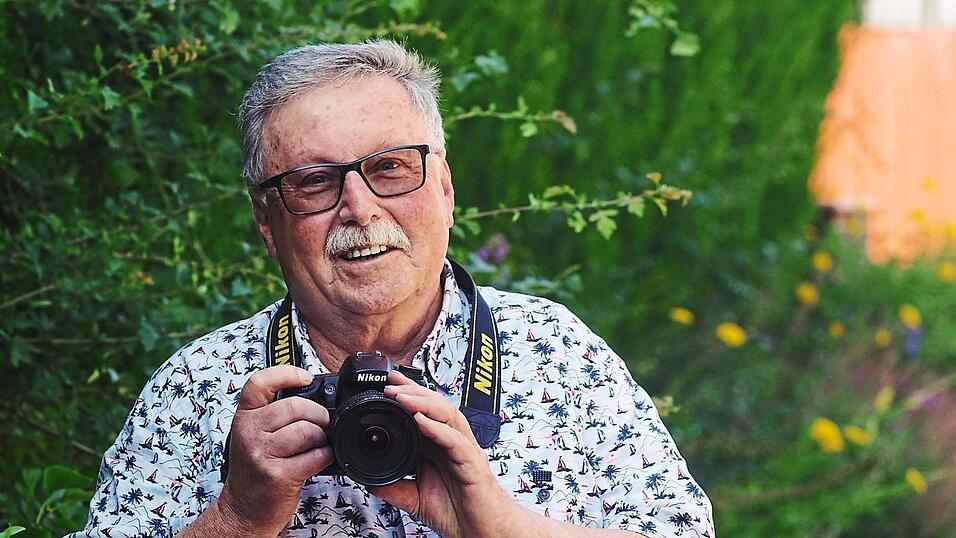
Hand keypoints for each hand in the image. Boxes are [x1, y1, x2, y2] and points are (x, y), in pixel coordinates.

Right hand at [217, 365, 333, 535]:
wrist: (243, 510)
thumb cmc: (255, 469)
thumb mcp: (253, 434)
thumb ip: (274, 413)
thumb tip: (315, 394)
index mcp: (244, 417)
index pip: (259, 382)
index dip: (286, 373)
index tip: (306, 378)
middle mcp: (249, 433)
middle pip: (294, 406)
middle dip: (318, 414)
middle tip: (322, 423)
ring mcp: (261, 454)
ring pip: (306, 430)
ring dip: (322, 437)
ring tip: (318, 444)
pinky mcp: (277, 476)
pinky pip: (314, 456)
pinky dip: (325, 456)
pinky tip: (319, 459)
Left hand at [368, 371, 516, 537]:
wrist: (481, 532)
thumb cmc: (458, 512)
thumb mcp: (415, 498)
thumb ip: (394, 486)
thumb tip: (368, 478)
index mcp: (440, 446)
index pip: (424, 412)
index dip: (408, 395)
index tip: (386, 385)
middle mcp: (454, 443)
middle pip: (436, 406)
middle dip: (413, 391)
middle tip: (390, 384)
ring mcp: (465, 451)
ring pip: (447, 416)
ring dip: (424, 403)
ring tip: (402, 397)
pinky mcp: (473, 464)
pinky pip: (456, 441)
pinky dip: (438, 429)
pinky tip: (421, 421)